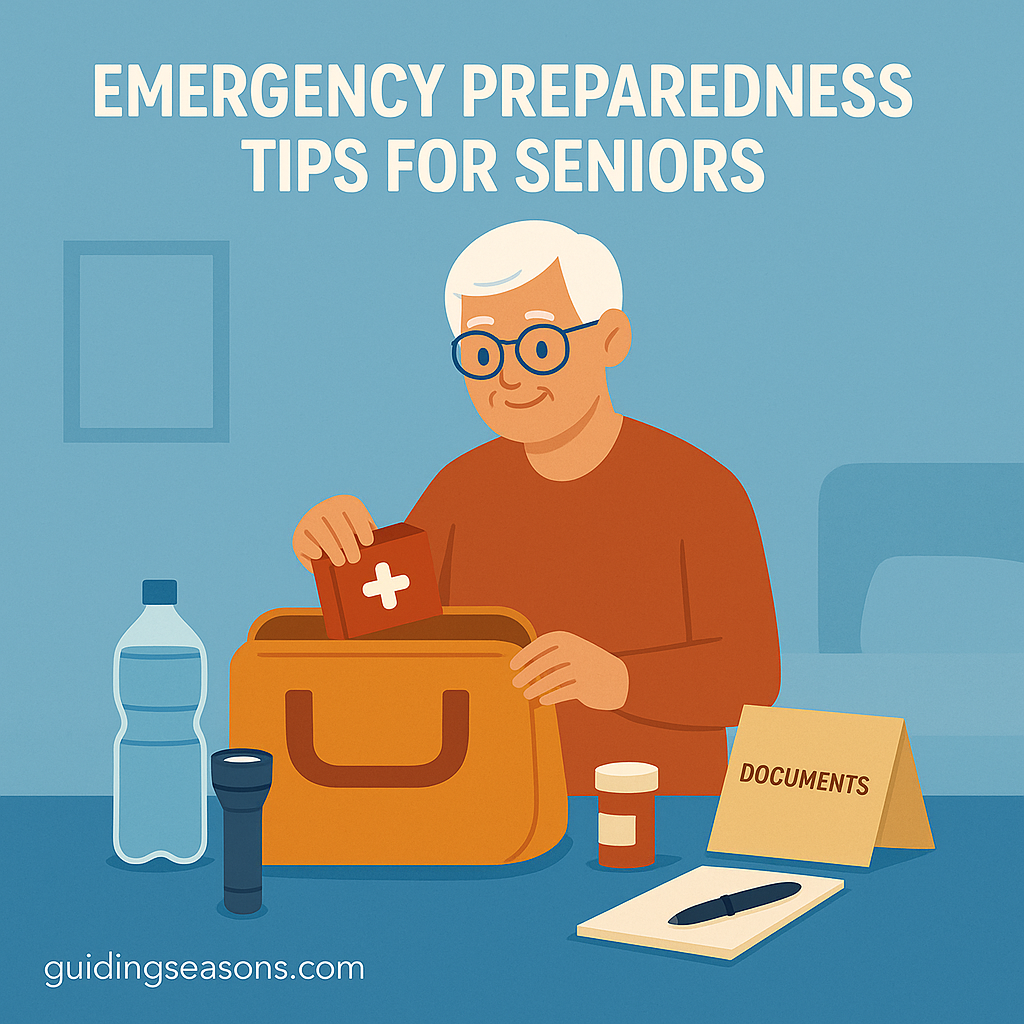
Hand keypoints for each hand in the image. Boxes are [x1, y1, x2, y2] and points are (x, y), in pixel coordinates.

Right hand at [292, 495, 375, 571]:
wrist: (321, 532)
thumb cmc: (350, 535)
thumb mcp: (362, 530)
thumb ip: (371, 536)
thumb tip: (381, 550)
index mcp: (346, 504)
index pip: (354, 512)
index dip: (362, 527)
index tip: (368, 543)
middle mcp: (327, 508)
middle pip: (339, 526)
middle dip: (348, 543)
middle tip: (355, 559)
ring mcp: (310, 519)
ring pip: (322, 534)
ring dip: (331, 549)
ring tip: (340, 562)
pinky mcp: (298, 535)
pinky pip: (305, 541)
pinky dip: (312, 548)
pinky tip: (319, 556)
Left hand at [510, 631, 628, 709]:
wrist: (615, 677)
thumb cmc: (583, 664)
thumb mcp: (567, 654)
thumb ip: (546, 656)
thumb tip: (521, 665)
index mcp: (568, 639)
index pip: (541, 644)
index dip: (525, 654)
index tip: (512, 666)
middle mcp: (575, 650)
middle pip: (545, 662)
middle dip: (527, 674)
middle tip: (515, 683)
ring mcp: (583, 667)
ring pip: (553, 679)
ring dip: (537, 687)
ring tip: (526, 694)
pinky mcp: (588, 685)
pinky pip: (564, 692)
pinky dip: (552, 697)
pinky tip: (543, 701)